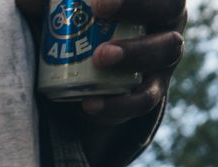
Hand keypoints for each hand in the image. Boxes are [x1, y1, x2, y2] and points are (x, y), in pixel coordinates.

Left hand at [15, 0, 186, 125]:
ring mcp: (165, 56)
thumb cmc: (79, 27)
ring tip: (99, 59)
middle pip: (169, 7)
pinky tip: (90, 104)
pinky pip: (145, 98)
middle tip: (98, 11)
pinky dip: (119, 103)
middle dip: (138, 7)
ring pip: (166, 50)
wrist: (87, 76)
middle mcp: (167, 20)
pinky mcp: (152, 91)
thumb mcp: (64, 12)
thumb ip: (47, 2)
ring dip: (135, 52)